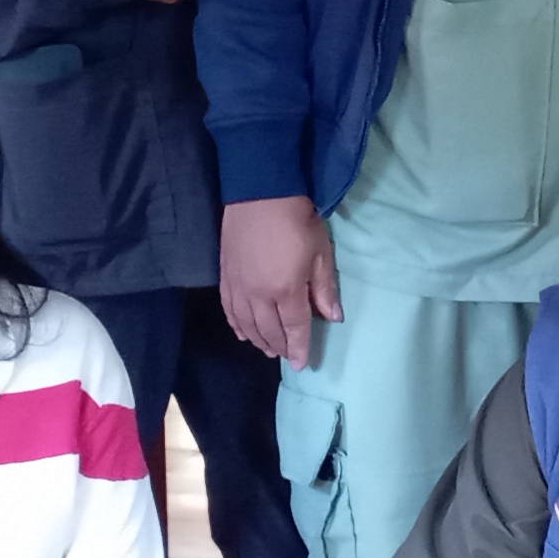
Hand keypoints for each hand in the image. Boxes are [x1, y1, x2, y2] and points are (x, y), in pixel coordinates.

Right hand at [221, 195, 341, 369]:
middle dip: (280, 347)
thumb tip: (333, 317)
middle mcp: (259, 295)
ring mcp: (238, 287)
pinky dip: (236, 325)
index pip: (294, 328)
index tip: (302, 364)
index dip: (299, 348)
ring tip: (268, 349)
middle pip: (269, 330)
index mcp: (286, 290)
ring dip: (258, 340)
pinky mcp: (225, 276)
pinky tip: (242, 333)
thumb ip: (324, 288)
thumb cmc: (297, 220)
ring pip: (246, 325)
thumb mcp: (321, 252)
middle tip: (288, 356)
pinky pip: (229, 310)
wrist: (260, 193)